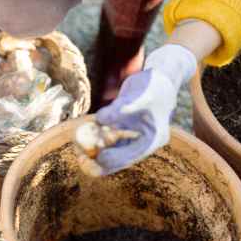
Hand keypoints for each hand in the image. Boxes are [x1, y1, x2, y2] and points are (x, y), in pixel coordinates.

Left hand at [95, 44, 196, 173]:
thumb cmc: (153, 85)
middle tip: (84, 163)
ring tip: (82, 157)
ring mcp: (137, 137)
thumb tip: (99, 120)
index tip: (98, 159)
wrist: (159, 77)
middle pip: (123, 159)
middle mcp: (146, 141)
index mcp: (154, 138)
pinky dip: (101, 143)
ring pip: (117, 152)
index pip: (133, 155)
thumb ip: (119, 109)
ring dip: (100, 154)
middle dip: (104, 162)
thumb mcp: (137, 95)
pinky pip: (113, 142)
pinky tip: (86, 144)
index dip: (115, 159)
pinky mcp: (128, 131)